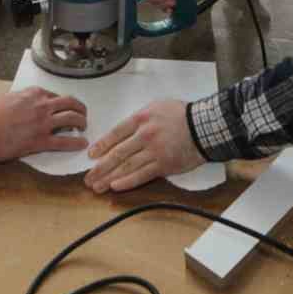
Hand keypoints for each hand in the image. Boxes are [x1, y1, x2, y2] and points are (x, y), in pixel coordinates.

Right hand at [0, 87, 87, 161]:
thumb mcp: (8, 98)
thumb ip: (21, 99)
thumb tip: (24, 101)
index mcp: (34, 94)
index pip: (56, 95)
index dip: (63, 103)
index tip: (66, 107)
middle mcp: (42, 105)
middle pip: (70, 103)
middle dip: (80, 108)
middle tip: (82, 114)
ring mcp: (42, 123)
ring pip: (71, 118)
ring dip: (81, 122)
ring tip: (84, 126)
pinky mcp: (40, 140)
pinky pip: (64, 141)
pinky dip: (76, 142)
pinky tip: (82, 144)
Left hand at [85, 99, 203, 192]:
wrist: (204, 127)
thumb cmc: (182, 115)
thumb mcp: (157, 107)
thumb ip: (139, 119)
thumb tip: (123, 132)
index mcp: (141, 119)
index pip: (115, 134)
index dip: (102, 146)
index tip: (91, 156)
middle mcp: (144, 135)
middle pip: (117, 153)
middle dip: (100, 167)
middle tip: (88, 178)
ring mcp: (154, 151)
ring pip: (126, 166)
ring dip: (109, 177)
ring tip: (97, 186)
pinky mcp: (164, 165)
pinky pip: (142, 175)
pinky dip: (128, 181)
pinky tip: (116, 186)